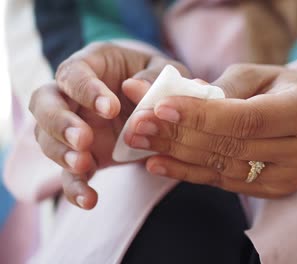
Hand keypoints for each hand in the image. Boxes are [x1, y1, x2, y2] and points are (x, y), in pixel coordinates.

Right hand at [29, 42, 189, 208]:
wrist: (156, 102)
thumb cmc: (156, 79)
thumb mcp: (164, 72)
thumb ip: (154, 76)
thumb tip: (136, 87)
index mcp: (91, 65)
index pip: (73, 73)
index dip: (85, 90)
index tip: (111, 108)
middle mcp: (72, 94)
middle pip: (44, 103)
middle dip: (59, 123)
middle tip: (84, 138)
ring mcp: (73, 125)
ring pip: (46, 138)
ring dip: (61, 153)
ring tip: (83, 164)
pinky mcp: (82, 154)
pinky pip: (68, 174)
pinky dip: (74, 188)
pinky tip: (89, 200)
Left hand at [124, 64, 296, 197]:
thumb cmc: (279, 87)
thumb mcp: (256, 75)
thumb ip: (219, 88)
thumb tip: (170, 98)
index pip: (246, 118)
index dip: (201, 116)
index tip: (160, 107)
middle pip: (232, 146)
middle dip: (179, 136)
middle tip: (139, 125)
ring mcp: (292, 177)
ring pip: (225, 169)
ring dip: (178, 156)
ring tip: (142, 142)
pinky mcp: (276, 191)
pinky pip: (226, 184)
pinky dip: (189, 173)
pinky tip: (159, 164)